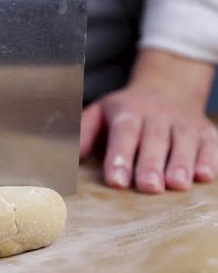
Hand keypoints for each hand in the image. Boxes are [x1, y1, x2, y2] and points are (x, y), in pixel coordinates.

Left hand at [80, 49, 217, 192]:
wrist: (167, 86)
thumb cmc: (125, 111)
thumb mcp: (99, 114)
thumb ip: (84, 134)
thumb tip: (69, 158)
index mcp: (127, 111)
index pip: (124, 132)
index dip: (120, 156)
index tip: (115, 180)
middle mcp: (157, 114)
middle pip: (154, 138)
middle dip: (151, 163)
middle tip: (148, 187)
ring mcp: (183, 122)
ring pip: (183, 141)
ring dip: (181, 163)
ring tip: (177, 185)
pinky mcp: (204, 131)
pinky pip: (209, 143)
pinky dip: (208, 159)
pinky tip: (203, 176)